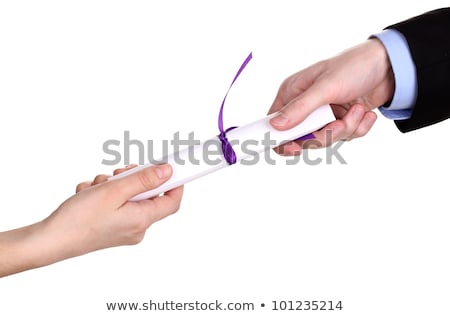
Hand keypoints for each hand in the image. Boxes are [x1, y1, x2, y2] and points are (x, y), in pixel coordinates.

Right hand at [0, 164, 182, 276]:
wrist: (51, 240)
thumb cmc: (79, 219)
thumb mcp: (114, 191)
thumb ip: (143, 180)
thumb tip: (167, 172)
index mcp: (142, 220)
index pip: (172, 201)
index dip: (175, 183)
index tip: (168, 168)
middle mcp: (137, 227)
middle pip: (147, 195)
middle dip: (132, 179)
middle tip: (117, 174)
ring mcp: (124, 229)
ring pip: (128, 196)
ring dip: (113, 185)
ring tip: (95, 188)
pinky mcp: (111, 228)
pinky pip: (116, 204)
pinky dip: (103, 194)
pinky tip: (88, 195)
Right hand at [268, 38, 394, 154]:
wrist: (390, 67)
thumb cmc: (354, 66)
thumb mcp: (326, 87)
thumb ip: (300, 108)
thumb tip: (275, 125)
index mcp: (292, 94)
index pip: (274, 123)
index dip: (280, 140)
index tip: (294, 148)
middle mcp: (304, 107)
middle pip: (301, 139)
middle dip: (325, 134)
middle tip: (339, 123)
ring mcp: (322, 116)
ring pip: (325, 140)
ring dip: (346, 128)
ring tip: (358, 109)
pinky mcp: (340, 121)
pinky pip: (344, 138)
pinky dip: (358, 128)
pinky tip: (365, 112)